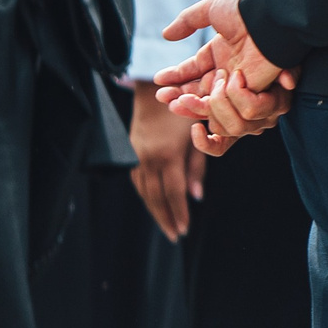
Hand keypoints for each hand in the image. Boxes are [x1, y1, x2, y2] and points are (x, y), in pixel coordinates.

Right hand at [128, 83, 205, 240]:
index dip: (179, 213)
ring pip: (144, 192)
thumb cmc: (184, 112)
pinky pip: (137, 181)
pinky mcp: (131, 153)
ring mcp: (137, 156)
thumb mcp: (196, 137)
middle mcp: (149, 159)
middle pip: (156, 198)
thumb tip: (196, 196)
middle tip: (174, 236)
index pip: (174, 193)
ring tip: (165, 226)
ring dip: (155, 211)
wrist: (154, 91)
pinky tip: (153, 204)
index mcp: (168, 155)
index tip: (185, 229)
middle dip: (166, 219)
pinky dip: (146, 196)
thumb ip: (196, 167)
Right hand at [153, 0, 296, 152]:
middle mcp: (229, 71)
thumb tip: (166, 35)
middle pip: (200, 94)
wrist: (268, 15)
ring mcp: (244, 84)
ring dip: (200, 103)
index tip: (159, 83)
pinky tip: (223, 78)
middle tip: (164, 98)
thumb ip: (187, 21)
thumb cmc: (244, 10)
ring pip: (219, 108)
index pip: (192, 73)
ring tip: (185, 96)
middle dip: (180, 97)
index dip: (175, 79)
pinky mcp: (258, 92)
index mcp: (219, 54)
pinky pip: (241, 109)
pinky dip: (228, 97)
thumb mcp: (211, 9)